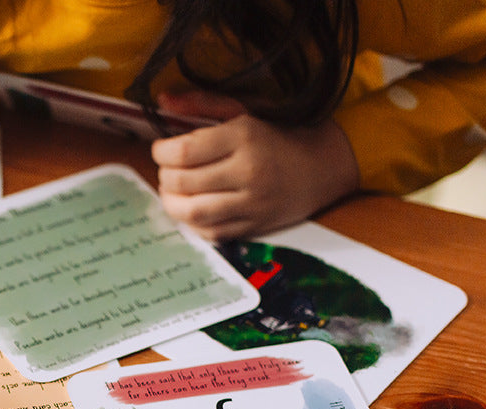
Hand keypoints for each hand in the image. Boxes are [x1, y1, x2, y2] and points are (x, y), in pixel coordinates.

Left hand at [151, 90, 358, 240]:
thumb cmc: (279, 134)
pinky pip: (210, 232)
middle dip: (164, 176)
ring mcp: (252, 202)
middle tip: (168, 170)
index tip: (161, 149)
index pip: (184, 152)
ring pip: (193, 212)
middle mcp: (248, 171)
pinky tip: (193, 207)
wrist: (324, 164)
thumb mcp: (244, 110)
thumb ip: (202, 104)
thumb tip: (163, 100)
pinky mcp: (254, 226)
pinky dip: (193, 222)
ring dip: (172, 203)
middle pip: (183, 182)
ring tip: (173, 191)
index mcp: (244, 136)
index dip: (161, 153)